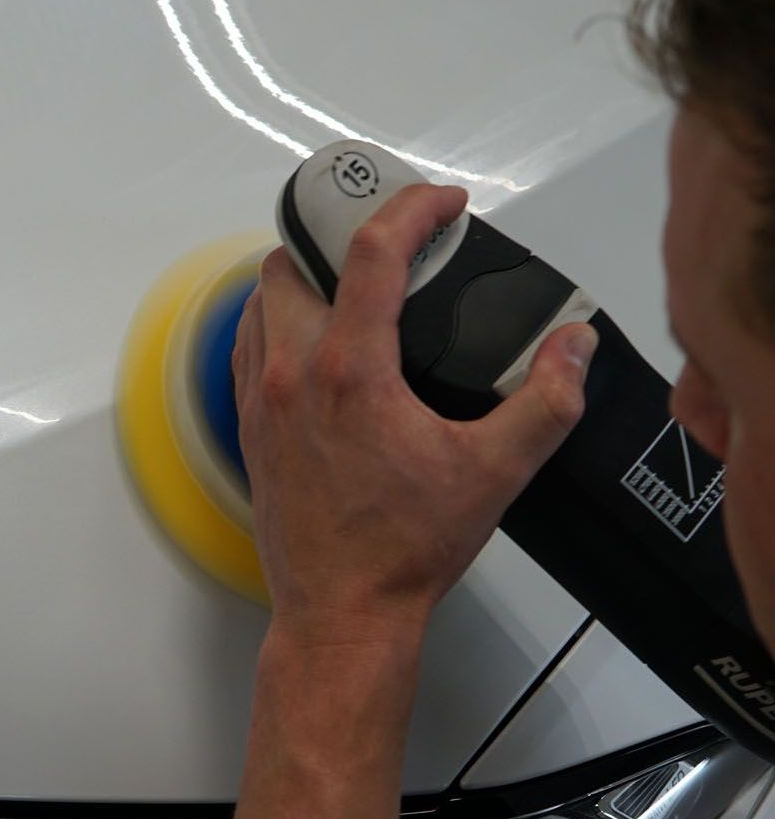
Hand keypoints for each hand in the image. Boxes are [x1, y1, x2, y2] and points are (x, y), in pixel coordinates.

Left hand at [233, 182, 597, 646]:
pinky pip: (247, 346)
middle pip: (294, 261)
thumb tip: (571, 349)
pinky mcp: (248, 429)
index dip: (413, 208)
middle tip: (392, 248)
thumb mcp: (496, 472)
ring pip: (261, 300)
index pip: (371, 250)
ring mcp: (260, 401)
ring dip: (303, 279)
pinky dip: (277, 324)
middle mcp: (292, 374)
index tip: (443, 204)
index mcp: (349, 371)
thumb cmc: (400, 552)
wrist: (342, 614)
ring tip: (355, 289)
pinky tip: (318, 344)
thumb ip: (547, 400)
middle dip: (341, 238)